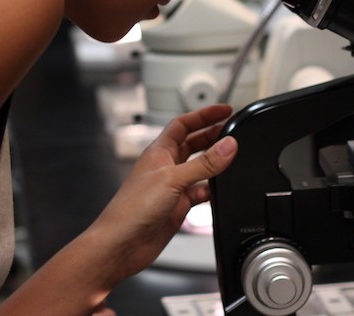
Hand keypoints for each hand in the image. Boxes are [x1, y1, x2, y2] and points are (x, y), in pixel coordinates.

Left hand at [89, 104, 237, 282]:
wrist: (121, 244)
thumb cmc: (131, 209)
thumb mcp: (172, 179)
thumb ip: (203, 163)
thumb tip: (228, 145)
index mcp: (158, 152)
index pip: (183, 124)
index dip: (203, 115)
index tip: (224, 110)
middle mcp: (165, 167)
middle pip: (192, 144)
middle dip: (211, 136)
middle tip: (232, 131)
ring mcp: (171, 187)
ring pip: (198, 169)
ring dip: (214, 164)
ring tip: (232, 157)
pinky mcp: (176, 207)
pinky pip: (199, 193)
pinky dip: (210, 190)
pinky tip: (219, 191)